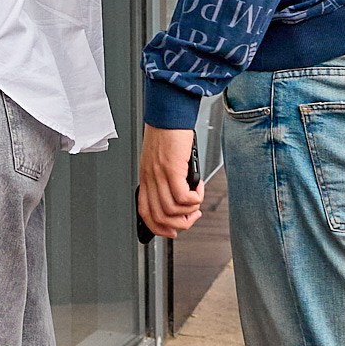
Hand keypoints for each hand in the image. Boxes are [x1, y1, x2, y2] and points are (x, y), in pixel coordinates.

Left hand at [136, 124, 204, 238]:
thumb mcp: (161, 160)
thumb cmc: (167, 133)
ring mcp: (159, 175)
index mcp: (146, 178)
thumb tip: (180, 197)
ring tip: (197, 201)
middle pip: (160, 217)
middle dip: (180, 225)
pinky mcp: (171, 168)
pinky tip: (199, 188)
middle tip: (192, 216)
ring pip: (172, 211)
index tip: (172, 231)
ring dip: (190, 212)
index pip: (145, 213)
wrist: (169, 114)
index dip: (158, 228)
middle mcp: (150, 179)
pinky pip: (183, 196)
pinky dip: (195, 198)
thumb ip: (165, 178)